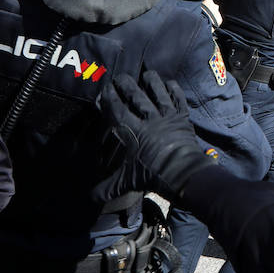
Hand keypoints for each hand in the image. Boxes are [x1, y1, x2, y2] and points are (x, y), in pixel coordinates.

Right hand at [97, 71, 217, 199]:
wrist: (182, 173)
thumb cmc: (152, 175)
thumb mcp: (127, 182)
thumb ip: (108, 187)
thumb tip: (91, 198)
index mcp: (133, 131)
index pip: (118, 110)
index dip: (110, 98)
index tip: (105, 89)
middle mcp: (149, 119)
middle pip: (136, 96)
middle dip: (127, 84)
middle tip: (120, 77)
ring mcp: (167, 116)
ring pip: (158, 92)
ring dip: (152, 82)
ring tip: (147, 74)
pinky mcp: (182, 118)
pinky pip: (178, 99)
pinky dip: (174, 90)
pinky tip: (170, 82)